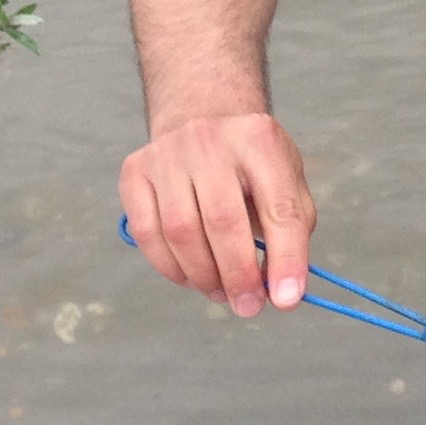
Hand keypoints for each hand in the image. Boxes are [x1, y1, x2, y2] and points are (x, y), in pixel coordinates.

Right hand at [118, 112, 314, 318]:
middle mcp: (211, 139)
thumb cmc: (251, 165)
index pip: (279, 208)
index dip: (286, 259)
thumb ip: (290, 232)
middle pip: (223, 221)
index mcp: (261, 140)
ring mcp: (167, 153)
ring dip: (203, 276)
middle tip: (248, 306)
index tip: (286, 301)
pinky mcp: (135, 171)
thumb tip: (282, 293)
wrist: (201, 118)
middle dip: (238, 276)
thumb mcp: (286, 181)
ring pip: (181, 232)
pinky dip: (170, 267)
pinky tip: (190, 276)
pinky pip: (147, 233)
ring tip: (221, 293)